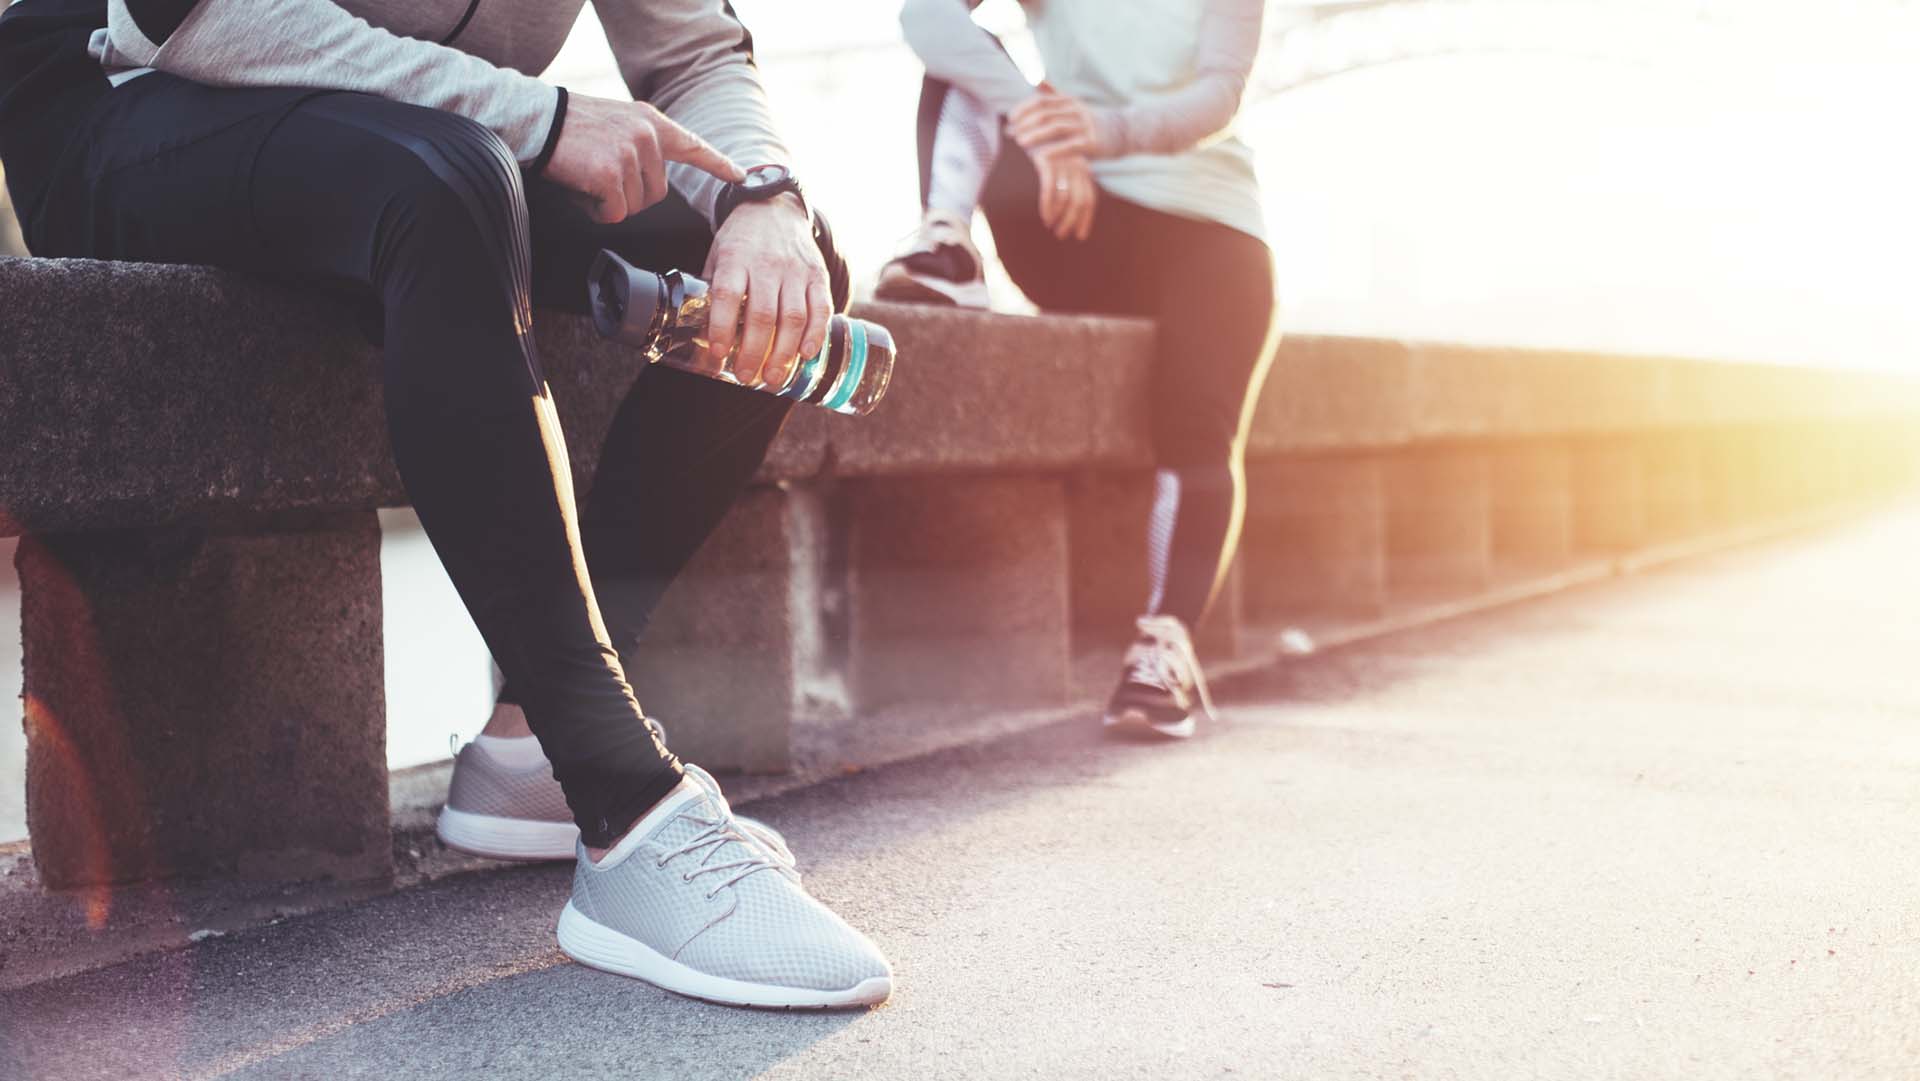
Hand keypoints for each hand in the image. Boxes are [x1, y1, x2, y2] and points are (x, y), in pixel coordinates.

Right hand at [546, 93, 742, 223]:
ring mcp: (630, 154)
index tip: (740, 175)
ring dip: (610, 202)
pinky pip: (614, 213)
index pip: (693, 145)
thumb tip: (654, 181)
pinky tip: (582, 188)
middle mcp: (647, 135)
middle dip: (629, 195)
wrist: (538, 120)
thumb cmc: (572, 127)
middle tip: (600, 174)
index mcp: (652, 122)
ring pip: (635, 206)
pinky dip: (596, 210)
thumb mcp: (618, 122)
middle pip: (656, 193)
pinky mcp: (611, 174)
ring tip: (588, 175)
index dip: (718, 164)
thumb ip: (642, 143)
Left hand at [699, 195, 831, 390]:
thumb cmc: (741, 241)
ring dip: (783, 353)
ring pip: (793, 317)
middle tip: (747, 377)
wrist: (774, 208)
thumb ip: (712, 291)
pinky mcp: (818, 275)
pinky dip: (815, 334)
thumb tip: (702, 335)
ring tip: (773, 377)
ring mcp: (796, 270)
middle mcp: (767, 264)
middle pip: (762, 314)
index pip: (727, 294)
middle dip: (754, 352)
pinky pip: (821, 309)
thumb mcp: (717, 256)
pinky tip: (806, 354)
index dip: (721, 327)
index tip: (718, 354)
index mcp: (736, 258)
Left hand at [1008, 86, 1099, 158]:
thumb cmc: (1090, 120)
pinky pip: (1070, 147)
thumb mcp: (1073, 104)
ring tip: (1021, 142)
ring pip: (1056, 128)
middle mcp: (1076, 111)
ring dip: (1036, 135)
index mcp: (1068, 101)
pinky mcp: (1092, 143)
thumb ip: (1053, 94)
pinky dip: (1054, 150)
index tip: (1010, 118)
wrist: (1124, 131)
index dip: (1024, 109)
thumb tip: (1035, 80)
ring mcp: (1084, 127)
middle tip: (1012, 134)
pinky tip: (1041, 157)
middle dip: (1026, 124)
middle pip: (1046, 114)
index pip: (1041, 101)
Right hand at [1033, 149, 1096, 241]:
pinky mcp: (1045, 160)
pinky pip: (1050, 190)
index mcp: (1081, 167)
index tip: (1079, 236)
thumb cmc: (1036, 156)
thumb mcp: (1057, 169)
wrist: (1020, 132)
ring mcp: (1061, 161)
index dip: (1085, 219)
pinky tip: (1045, 217)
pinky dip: (1048, 206)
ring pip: (1066, 197)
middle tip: (1062, 234)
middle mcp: (1075, 163)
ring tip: (1052, 227)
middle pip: (1080, 200)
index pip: (1089, 197)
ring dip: (1060, 216)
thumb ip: (1065, 185)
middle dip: (1072, 221)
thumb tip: (1068, 213)